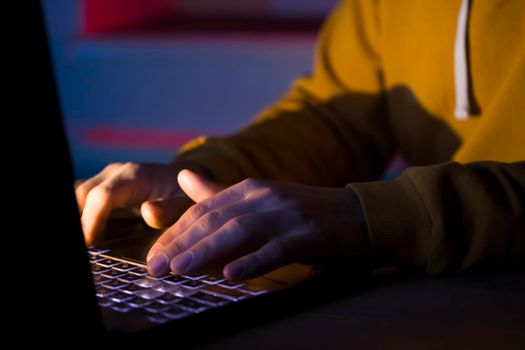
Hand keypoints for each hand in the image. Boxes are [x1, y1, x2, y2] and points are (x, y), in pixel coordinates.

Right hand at [76, 162, 210, 244]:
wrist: (188, 179)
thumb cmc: (186, 194)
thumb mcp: (186, 203)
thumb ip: (170, 209)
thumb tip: (147, 213)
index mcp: (135, 176)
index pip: (103, 195)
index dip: (91, 219)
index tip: (88, 243)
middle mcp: (116, 174)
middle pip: (84, 195)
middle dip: (82, 221)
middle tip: (88, 248)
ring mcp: (107, 179)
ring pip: (80, 196)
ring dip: (81, 218)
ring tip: (90, 243)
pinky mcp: (104, 188)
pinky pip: (85, 200)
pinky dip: (84, 217)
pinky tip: (91, 237)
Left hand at [147, 170, 369, 279]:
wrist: (356, 214)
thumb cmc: (302, 210)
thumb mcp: (260, 197)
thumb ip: (219, 191)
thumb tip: (183, 177)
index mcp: (250, 188)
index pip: (203, 209)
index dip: (175, 231)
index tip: (154, 254)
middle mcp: (265, 197)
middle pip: (215, 220)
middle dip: (181, 243)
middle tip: (155, 266)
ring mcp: (286, 215)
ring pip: (240, 232)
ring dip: (206, 251)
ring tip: (180, 269)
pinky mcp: (307, 236)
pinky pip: (276, 250)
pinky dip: (253, 261)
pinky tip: (232, 274)